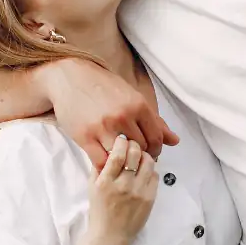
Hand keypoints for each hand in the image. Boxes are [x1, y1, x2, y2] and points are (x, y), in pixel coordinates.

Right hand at [41, 58, 178, 168]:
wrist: (70, 78)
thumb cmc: (103, 87)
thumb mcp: (132, 97)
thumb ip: (154, 120)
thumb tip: (174, 140)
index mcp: (138, 105)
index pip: (156, 138)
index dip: (156, 150)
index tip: (150, 154)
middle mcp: (123, 117)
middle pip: (141, 150)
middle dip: (140, 157)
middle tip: (134, 158)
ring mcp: (103, 128)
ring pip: (122, 157)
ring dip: (123, 162)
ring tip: (120, 160)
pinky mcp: (85, 137)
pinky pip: (101, 161)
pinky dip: (106, 166)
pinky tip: (106, 161)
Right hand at [86, 135, 158, 244]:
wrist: (110, 236)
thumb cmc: (99, 211)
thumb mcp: (91, 187)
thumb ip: (98, 167)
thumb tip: (108, 147)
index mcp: (106, 182)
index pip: (118, 153)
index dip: (122, 141)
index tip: (122, 139)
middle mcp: (123, 185)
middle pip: (136, 154)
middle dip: (135, 145)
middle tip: (132, 145)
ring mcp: (139, 192)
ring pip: (148, 162)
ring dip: (145, 155)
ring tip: (140, 157)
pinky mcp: (150, 199)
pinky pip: (155, 176)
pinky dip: (150, 170)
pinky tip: (144, 172)